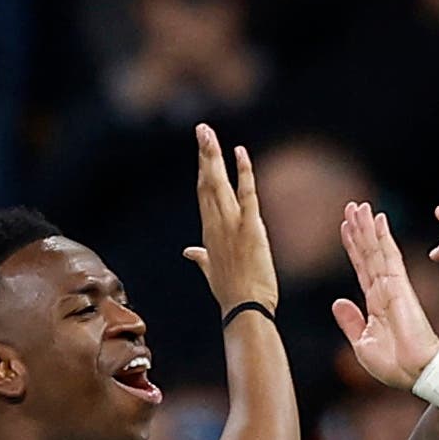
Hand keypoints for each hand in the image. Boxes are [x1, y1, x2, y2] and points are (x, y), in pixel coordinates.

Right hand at [183, 124, 277, 311]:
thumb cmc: (232, 294)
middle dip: (204, 154)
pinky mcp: (250, 229)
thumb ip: (201, 258)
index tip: (202, 149)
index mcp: (208, 233)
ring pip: (219, 184)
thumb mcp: (212, 273)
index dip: (203, 169)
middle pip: (207, 182)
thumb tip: (188, 252)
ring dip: (214, 156)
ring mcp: (231, 226)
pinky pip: (246, 195)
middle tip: (202, 128)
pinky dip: (244, 173)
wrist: (245, 310)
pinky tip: (240, 153)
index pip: (204, 194)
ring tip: (209, 133)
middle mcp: (216, 225)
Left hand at [331, 201, 438, 389]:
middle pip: (368, 253)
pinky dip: (382, 237)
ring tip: (359, 206)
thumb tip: (338, 301)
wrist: (416, 374)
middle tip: (352, 206)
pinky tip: (379, 220)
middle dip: (359, 230)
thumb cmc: (395, 366)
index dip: (353, 247)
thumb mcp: (362, 344)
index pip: (362, 268)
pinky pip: (388, 257)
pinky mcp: (400, 287)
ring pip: (376, 250)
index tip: (346, 227)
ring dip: (367, 227)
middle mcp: (383, 291)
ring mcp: (392, 287)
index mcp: (375, 304)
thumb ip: (351, 321)